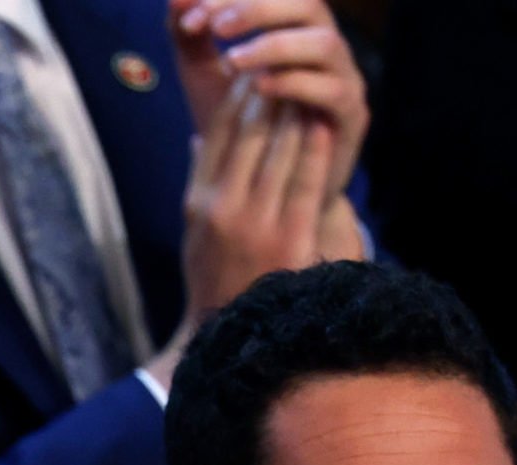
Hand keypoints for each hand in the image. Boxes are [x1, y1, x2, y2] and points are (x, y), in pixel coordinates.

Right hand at [167, 80, 335, 371]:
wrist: (231, 342)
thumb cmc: (217, 283)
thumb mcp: (196, 233)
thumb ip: (201, 183)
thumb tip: (199, 138)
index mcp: (198, 203)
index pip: (216, 136)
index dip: (235, 99)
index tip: (253, 76)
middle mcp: (221, 209)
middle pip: (246, 136)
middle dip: (266, 97)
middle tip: (284, 70)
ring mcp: (255, 224)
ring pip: (275, 152)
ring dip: (292, 113)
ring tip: (305, 89)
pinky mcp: (288, 240)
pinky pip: (303, 183)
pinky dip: (312, 150)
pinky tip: (320, 124)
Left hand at [170, 0, 368, 199]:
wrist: (266, 191)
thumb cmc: (238, 127)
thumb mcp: (205, 76)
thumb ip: (189, 38)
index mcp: (291, 26)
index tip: (189, 16)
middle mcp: (321, 45)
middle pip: (308, 3)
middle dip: (258, 8)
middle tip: (217, 26)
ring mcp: (342, 78)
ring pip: (325, 43)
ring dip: (276, 45)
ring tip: (233, 60)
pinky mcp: (351, 115)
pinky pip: (334, 90)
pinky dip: (295, 84)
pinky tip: (259, 90)